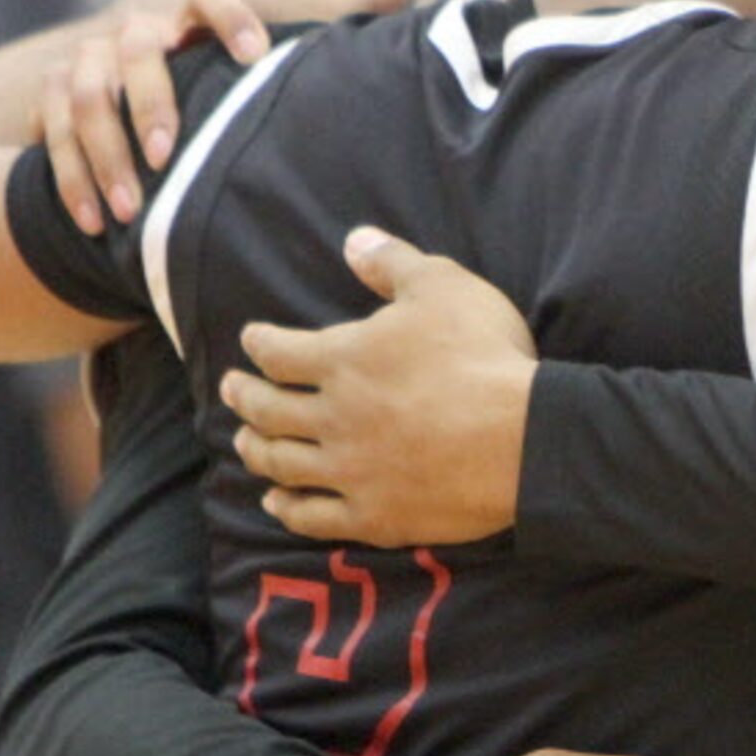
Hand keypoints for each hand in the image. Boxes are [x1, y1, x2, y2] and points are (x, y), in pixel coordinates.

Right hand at [42, 0, 429, 235]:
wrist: (156, 88)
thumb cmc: (256, 75)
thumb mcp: (306, 43)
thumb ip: (367, 9)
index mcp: (197, 12)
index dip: (227, 18)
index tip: (254, 56)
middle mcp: (141, 29)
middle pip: (136, 48)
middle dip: (151, 101)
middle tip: (171, 155)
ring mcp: (90, 60)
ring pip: (81, 93)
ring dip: (103, 151)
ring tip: (130, 209)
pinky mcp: (53, 99)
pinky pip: (47, 132)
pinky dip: (68, 177)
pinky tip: (92, 221)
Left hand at [223, 227, 535, 545]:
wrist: (524, 438)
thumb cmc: (485, 355)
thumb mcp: (444, 287)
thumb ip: (393, 262)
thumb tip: (353, 239)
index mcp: (343, 360)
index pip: (279, 351)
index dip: (260, 343)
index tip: (251, 339)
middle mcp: (332, 417)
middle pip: (267, 410)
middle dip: (244, 396)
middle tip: (231, 389)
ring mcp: (349, 470)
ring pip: (281, 463)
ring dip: (256, 450)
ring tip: (244, 442)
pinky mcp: (373, 515)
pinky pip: (313, 517)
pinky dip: (286, 509)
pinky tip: (276, 502)